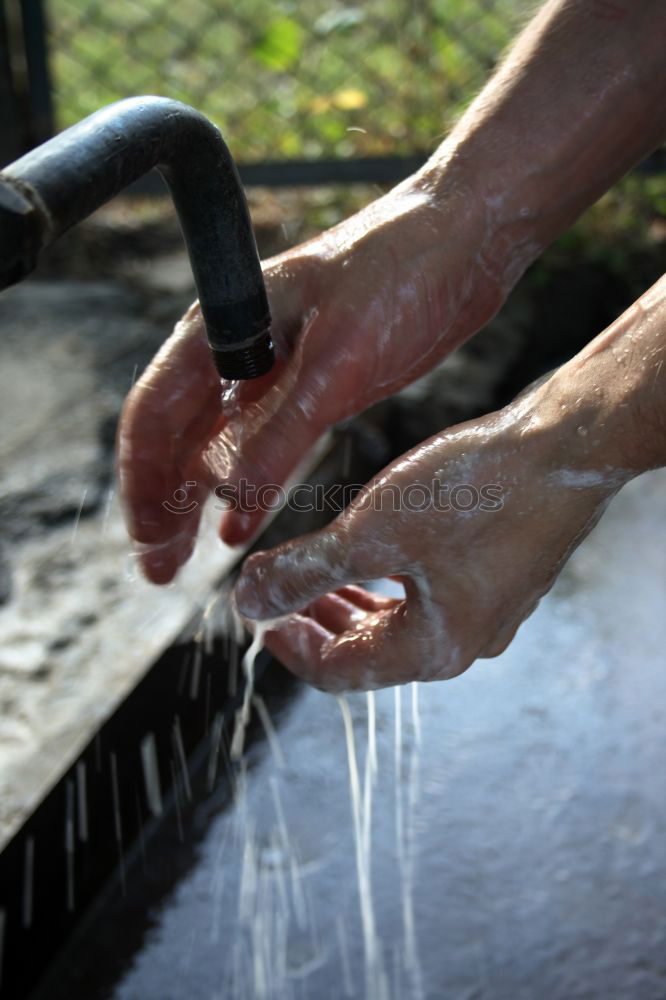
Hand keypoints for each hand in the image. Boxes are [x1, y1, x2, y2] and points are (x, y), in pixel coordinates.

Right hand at [118, 167, 525, 583]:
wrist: (465, 239)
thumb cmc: (401, 273)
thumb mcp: (337, 361)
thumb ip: (280, 431)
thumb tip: (227, 498)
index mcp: (223, 327)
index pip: (155, 411)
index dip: (142, 478)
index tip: (146, 536)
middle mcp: (238, 349)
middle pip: (178, 435)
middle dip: (163, 501)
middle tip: (159, 565)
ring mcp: (275, 367)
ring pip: (217, 445)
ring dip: (198, 501)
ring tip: (186, 558)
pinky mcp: (313, 383)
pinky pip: (265, 444)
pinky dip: (248, 487)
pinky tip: (239, 527)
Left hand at [233, 375, 630, 690]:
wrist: (565, 448)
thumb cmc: (474, 492)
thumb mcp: (370, 534)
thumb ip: (304, 572)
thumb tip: (248, 603)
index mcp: (433, 649)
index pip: (340, 672)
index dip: (290, 647)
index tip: (257, 618)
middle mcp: (466, 641)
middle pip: (371, 651)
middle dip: (318, 622)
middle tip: (279, 597)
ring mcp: (490, 610)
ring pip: (402, 622)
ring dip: (353, 602)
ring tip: (319, 576)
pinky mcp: (503, 576)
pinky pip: (432, 595)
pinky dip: (391, 582)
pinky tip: (377, 552)